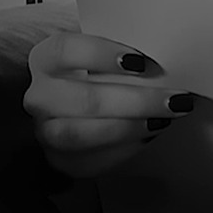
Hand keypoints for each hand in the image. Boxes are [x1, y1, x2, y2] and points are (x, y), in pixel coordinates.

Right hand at [24, 30, 194, 177]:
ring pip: (78, 135)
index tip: (140, 60)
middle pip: (82, 99)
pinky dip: (122, 151)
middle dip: (134, 102)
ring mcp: (44, 131)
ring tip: (162, 121)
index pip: (66, 50)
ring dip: (127, 129)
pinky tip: (147, 138)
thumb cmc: (103, 75)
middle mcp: (39, 96)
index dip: (102, 54)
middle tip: (173, 99)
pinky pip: (87, 162)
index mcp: (46, 59)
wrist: (87, 106)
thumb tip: (168, 58)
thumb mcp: (109, 56)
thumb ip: (126, 55)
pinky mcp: (59, 160)